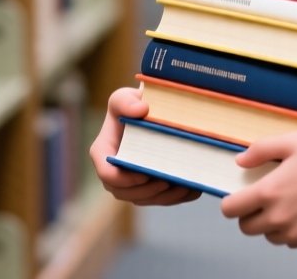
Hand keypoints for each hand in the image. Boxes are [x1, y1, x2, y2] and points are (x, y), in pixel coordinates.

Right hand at [90, 86, 202, 206]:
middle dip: (148, 191)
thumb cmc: (133, 104)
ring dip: (165, 197)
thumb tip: (141, 109)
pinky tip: (193, 188)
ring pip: (146, 199)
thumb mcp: (124, 97)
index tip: (144, 174)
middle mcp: (114, 173)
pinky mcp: (149, 188)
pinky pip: (161, 200)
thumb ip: (126, 101)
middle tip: (168, 181)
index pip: (107, 174)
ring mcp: (131, 183)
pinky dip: (177, 197)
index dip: (124, 179)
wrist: (149, 112)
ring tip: (185, 184)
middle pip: (126, 193)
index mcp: (103, 153)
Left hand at [219, 133, 296, 249]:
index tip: (241, 197)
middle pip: (247, 228)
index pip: (230, 210)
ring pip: (270, 237)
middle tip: (267, 200)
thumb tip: (240, 161)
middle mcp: (279, 218)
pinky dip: (295, 231)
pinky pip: (293, 242)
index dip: (232, 203)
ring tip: (292, 204)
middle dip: (250, 215)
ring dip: (273, 225)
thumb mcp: (293, 142)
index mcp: (269, 193)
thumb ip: (261, 150)